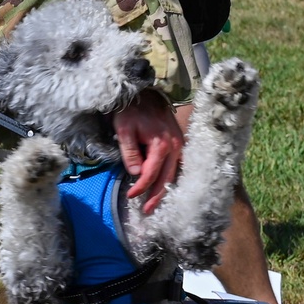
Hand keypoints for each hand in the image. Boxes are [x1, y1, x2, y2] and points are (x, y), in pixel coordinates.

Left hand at [112, 88, 182, 214]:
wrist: (146, 92)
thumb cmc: (132, 110)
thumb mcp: (124, 128)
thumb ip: (130, 151)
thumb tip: (136, 173)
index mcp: (161, 145)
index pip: (150, 174)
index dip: (140, 187)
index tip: (130, 196)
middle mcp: (175, 147)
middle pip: (166, 179)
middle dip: (156, 196)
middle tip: (146, 210)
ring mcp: (179, 145)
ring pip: (174, 174)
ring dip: (165, 190)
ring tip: (154, 204)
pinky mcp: (179, 143)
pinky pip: (177, 165)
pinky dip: (171, 178)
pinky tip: (165, 187)